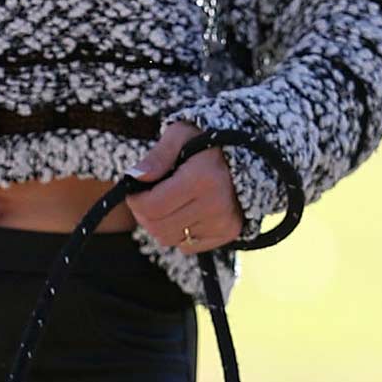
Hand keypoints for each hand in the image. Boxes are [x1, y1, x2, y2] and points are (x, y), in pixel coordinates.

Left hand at [125, 119, 242, 254]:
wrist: (246, 154)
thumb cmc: (204, 143)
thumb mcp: (180, 135)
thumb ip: (157, 156)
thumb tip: (135, 177)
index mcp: (202, 178)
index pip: (151, 207)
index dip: (135, 200)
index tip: (136, 189)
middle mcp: (215, 204)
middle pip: (157, 227)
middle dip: (144, 214)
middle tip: (148, 198)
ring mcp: (223, 222)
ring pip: (169, 239)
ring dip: (161, 224)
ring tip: (168, 203)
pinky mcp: (227, 233)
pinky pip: (187, 246)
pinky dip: (180, 233)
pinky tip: (186, 212)